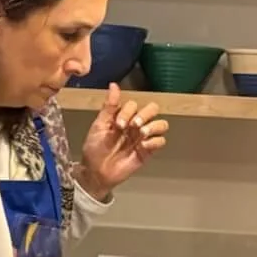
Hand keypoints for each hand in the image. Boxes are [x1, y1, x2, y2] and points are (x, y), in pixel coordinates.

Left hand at [78, 85, 168, 200]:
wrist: (95, 172)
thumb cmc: (94, 148)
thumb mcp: (99, 125)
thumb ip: (109, 106)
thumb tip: (114, 85)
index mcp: (124, 116)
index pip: (134, 105)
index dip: (128, 112)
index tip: (118, 125)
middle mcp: (136, 124)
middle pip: (153, 109)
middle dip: (144, 115)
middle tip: (133, 126)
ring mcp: (143, 138)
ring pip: (161, 124)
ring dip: (153, 126)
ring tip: (141, 135)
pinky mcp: (148, 152)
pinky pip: (161, 141)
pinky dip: (155, 141)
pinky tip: (143, 146)